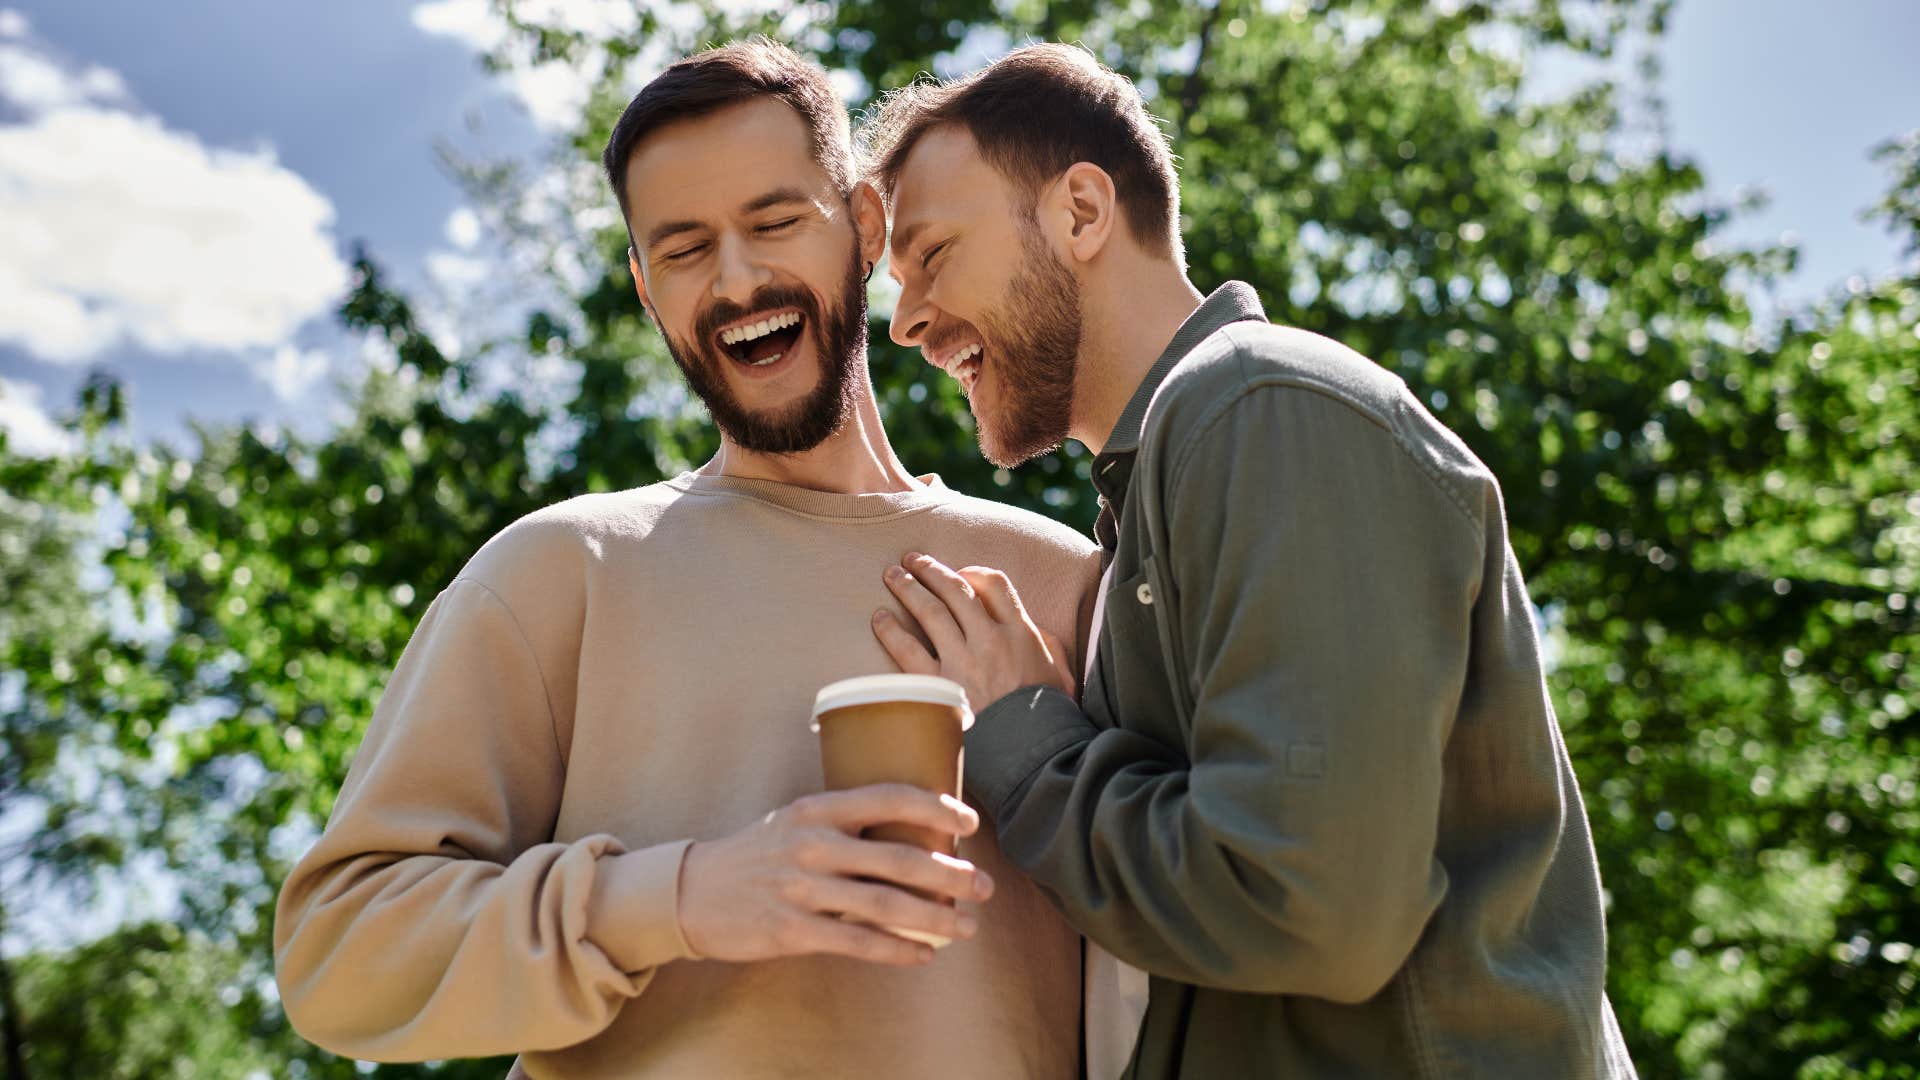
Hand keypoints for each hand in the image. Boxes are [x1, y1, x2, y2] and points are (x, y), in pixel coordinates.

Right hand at [676, 783, 992, 965]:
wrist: (693, 891)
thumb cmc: (758, 854)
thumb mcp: (795, 820)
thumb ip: (845, 823)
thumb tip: (913, 833)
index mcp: (818, 808)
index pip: (890, 797)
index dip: (937, 807)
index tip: (970, 821)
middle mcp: (813, 844)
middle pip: (899, 857)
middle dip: (952, 874)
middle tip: (985, 885)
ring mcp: (801, 888)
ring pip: (885, 904)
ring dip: (935, 917)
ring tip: (967, 926)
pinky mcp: (792, 930)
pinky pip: (857, 942)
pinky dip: (897, 949)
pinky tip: (923, 953)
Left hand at [872, 552, 1076, 713]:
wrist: (1033, 755)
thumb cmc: (1046, 719)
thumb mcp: (1059, 675)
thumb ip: (1045, 647)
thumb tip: (1035, 633)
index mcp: (1021, 633)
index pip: (995, 585)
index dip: (974, 573)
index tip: (959, 573)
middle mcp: (990, 640)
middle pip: (956, 591)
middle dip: (931, 570)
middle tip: (911, 560)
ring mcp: (963, 661)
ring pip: (931, 611)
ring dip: (908, 588)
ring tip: (891, 575)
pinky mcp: (939, 686)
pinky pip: (908, 649)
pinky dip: (891, 630)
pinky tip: (880, 618)